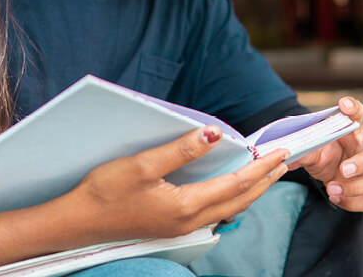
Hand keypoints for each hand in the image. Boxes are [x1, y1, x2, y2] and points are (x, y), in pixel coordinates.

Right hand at [66, 126, 289, 240]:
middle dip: (264, 181)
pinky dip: (231, 199)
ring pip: (229, 210)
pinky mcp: (171, 226)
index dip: (260, 168)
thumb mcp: (142, 164)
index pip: (235, 185)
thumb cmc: (105, 192)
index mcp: (185, 205)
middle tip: (283, 162)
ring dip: (250, 191)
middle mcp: (189, 221)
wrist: (79, 222)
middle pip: (239, 201)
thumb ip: (181, 149)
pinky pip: (214, 214)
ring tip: (265, 174)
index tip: (280, 152)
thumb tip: (215, 135)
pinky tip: (230, 191)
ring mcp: (181, 227)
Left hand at [288, 96, 362, 211]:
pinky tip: (336, 197)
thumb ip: (303, 150)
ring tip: (331, 188)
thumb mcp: (312, 151)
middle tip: (343, 169)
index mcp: (354, 131)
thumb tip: (287, 153)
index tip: (343, 105)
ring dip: (355, 187)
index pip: (359, 113)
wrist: (328, 177)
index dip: (354, 107)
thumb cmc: (324, 156)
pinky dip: (352, 202)